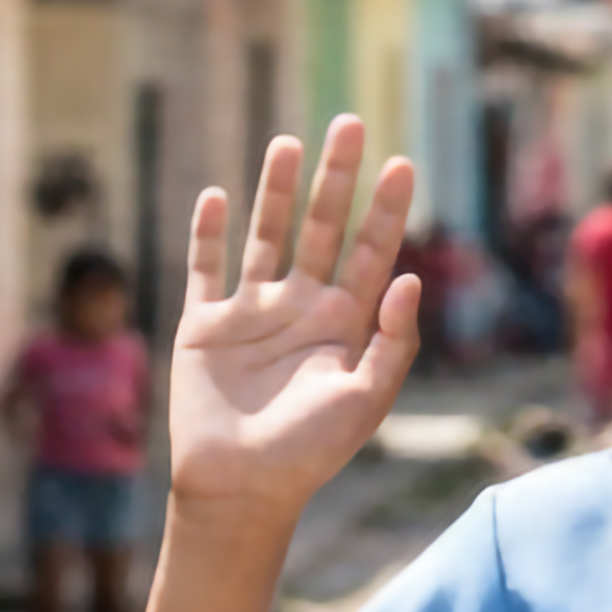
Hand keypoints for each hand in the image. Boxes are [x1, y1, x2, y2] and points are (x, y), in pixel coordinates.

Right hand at [167, 120, 421, 526]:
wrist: (240, 489)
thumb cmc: (309, 454)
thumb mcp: (365, 400)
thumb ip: (393, 342)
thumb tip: (409, 277)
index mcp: (343, 326)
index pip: (371, 252)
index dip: (386, 210)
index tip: (402, 163)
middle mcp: (299, 309)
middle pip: (323, 229)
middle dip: (337, 178)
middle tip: (350, 123)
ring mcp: (250, 315)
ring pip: (266, 237)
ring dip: (277, 192)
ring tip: (289, 143)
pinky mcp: (203, 327)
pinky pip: (204, 270)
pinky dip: (208, 234)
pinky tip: (218, 195)